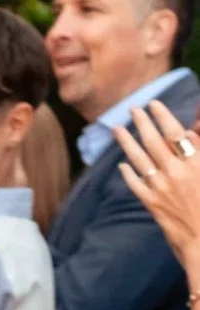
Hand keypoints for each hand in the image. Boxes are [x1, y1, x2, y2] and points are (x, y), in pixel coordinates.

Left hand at [117, 98, 199, 273]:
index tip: (154, 104)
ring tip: (118, 129)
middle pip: (153, 142)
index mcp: (195, 164)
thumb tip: (187, 134)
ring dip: (127, 142)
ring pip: (139, 159)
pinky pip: (135, 184)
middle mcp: (176, 173)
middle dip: (142, 123)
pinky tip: (122, 165)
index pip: (175, 133)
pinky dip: (128, 173)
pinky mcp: (152, 204)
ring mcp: (161, 188)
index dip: (163, 116)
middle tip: (132, 109)